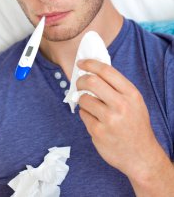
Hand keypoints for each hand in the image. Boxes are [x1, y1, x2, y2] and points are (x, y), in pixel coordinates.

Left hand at [76, 59, 166, 183]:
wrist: (141, 156)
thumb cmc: (135, 125)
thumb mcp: (134, 101)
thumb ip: (117, 86)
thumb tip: (94, 71)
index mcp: (130, 94)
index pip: (106, 71)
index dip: (90, 64)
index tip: (81, 63)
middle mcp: (120, 105)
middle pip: (91, 82)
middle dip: (80, 80)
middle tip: (79, 83)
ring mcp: (108, 120)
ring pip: (84, 99)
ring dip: (82, 99)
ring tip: (90, 106)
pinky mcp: (98, 132)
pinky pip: (83, 115)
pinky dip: (86, 114)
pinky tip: (95, 120)